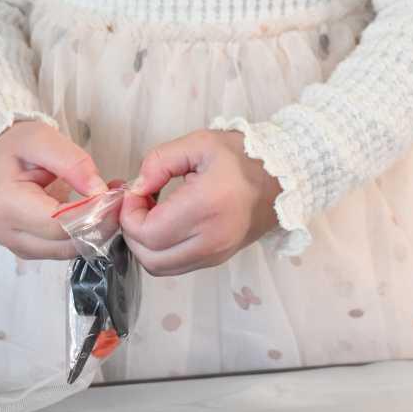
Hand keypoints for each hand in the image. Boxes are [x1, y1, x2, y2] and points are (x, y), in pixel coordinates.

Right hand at [0, 121, 106, 260]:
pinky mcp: (28, 249)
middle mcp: (9, 233)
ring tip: (105, 202)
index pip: (61, 224)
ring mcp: (17, 246)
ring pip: (69, 251)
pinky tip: (90, 213)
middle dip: (100, 223)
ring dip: (94, 231)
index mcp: (8, 205)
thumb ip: (72, 163)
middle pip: (68, 244)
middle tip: (117, 198)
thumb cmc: (13, 146)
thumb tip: (98, 191)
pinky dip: (82, 235)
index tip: (115, 194)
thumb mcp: (42, 139)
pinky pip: (63, 250)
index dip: (94, 213)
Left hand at [121, 130, 281, 276]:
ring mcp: (216, 255)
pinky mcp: (218, 260)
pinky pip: (177, 267)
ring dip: (145, 245)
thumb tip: (136, 188)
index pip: (147, 232)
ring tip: (152, 215)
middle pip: (149, 257)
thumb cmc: (242, 156)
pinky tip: (167, 225)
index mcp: (206, 207)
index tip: (135, 191)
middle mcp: (211, 240)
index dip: (129, 215)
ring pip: (160, 268)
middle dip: (132, 232)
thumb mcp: (199, 143)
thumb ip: (159, 161)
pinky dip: (161, 251)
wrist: (283, 178)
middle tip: (139, 204)